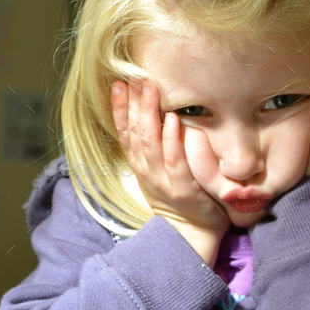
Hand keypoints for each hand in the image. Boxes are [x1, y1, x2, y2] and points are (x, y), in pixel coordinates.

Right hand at [111, 78, 230, 238]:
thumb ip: (155, 146)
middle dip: (134, 102)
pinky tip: (173, 120)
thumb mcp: (158, 171)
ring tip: (151, 89)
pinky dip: (172, 139)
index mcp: (140, 164)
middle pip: (135, 131)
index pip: (125, 131)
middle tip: (135, 75)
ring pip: (151, 142)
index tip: (118, 83)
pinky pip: (175, 160)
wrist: (190, 233)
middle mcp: (147, 170)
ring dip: (149, 113)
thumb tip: (155, 114)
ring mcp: (163, 179)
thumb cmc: (180, 198)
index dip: (119, 108)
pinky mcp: (183, 188)